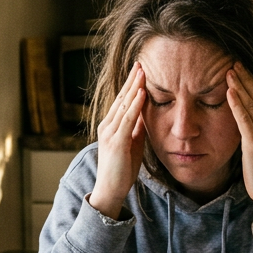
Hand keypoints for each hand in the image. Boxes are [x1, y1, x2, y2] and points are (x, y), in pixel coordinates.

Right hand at [89, 63, 145, 218]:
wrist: (110, 190)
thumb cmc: (121, 170)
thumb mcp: (132, 144)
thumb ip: (136, 129)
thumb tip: (145, 114)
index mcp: (111, 126)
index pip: (122, 101)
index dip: (131, 85)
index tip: (139, 70)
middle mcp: (107, 125)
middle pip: (121, 98)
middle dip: (132, 80)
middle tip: (141, 62)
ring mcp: (110, 132)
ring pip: (124, 105)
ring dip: (134, 87)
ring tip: (142, 71)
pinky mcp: (116, 141)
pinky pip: (127, 119)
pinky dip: (135, 104)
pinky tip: (141, 93)